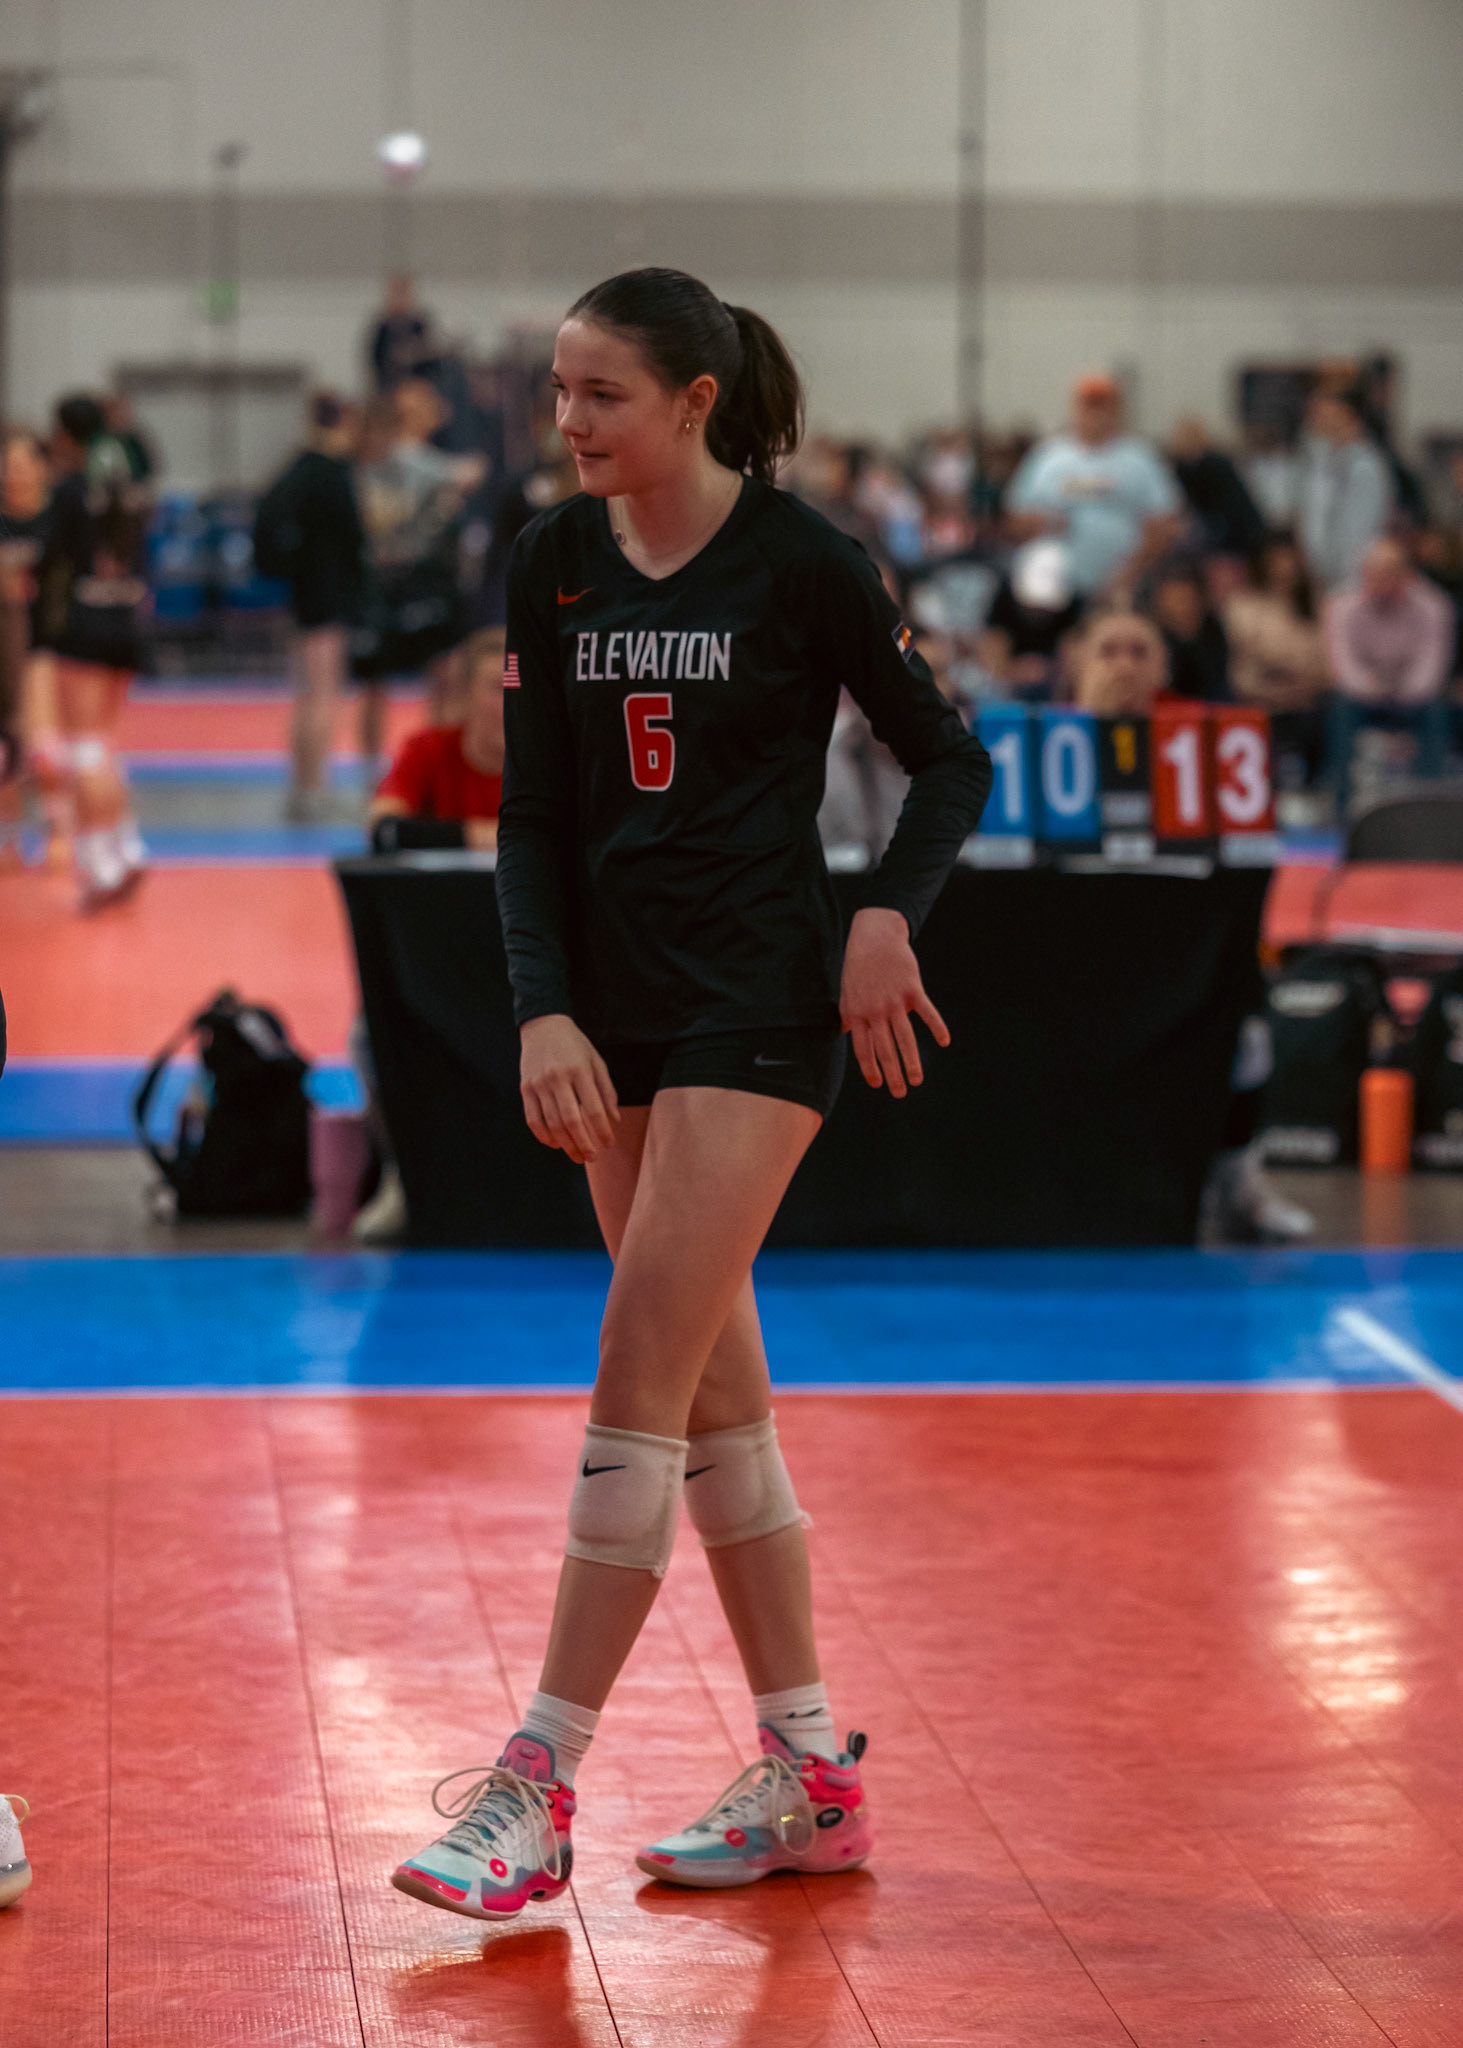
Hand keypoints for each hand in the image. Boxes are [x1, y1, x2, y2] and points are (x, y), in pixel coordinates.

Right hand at [520, 1014, 619, 1163]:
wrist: (543, 1025)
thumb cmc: (575, 1045)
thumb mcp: (596, 1061)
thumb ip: (606, 1090)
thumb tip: (614, 1119)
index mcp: (579, 1070)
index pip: (593, 1109)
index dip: (602, 1130)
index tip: (609, 1144)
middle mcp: (558, 1078)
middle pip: (571, 1120)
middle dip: (584, 1144)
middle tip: (593, 1157)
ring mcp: (539, 1084)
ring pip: (552, 1123)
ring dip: (565, 1144)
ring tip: (577, 1156)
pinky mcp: (525, 1088)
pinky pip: (533, 1119)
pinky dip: (544, 1136)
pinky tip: (555, 1144)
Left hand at [839, 906, 949, 1098]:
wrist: (875, 936)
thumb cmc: (858, 965)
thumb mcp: (846, 990)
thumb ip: (847, 1013)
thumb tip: (845, 1031)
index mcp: (856, 1014)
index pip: (863, 1049)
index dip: (870, 1069)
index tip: (879, 1085)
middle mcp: (875, 1011)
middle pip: (885, 1050)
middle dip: (893, 1075)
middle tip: (900, 1093)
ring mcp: (895, 1001)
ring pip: (905, 1039)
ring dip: (912, 1062)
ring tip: (917, 1080)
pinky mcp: (912, 989)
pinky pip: (927, 1013)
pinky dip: (937, 1027)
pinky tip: (944, 1041)